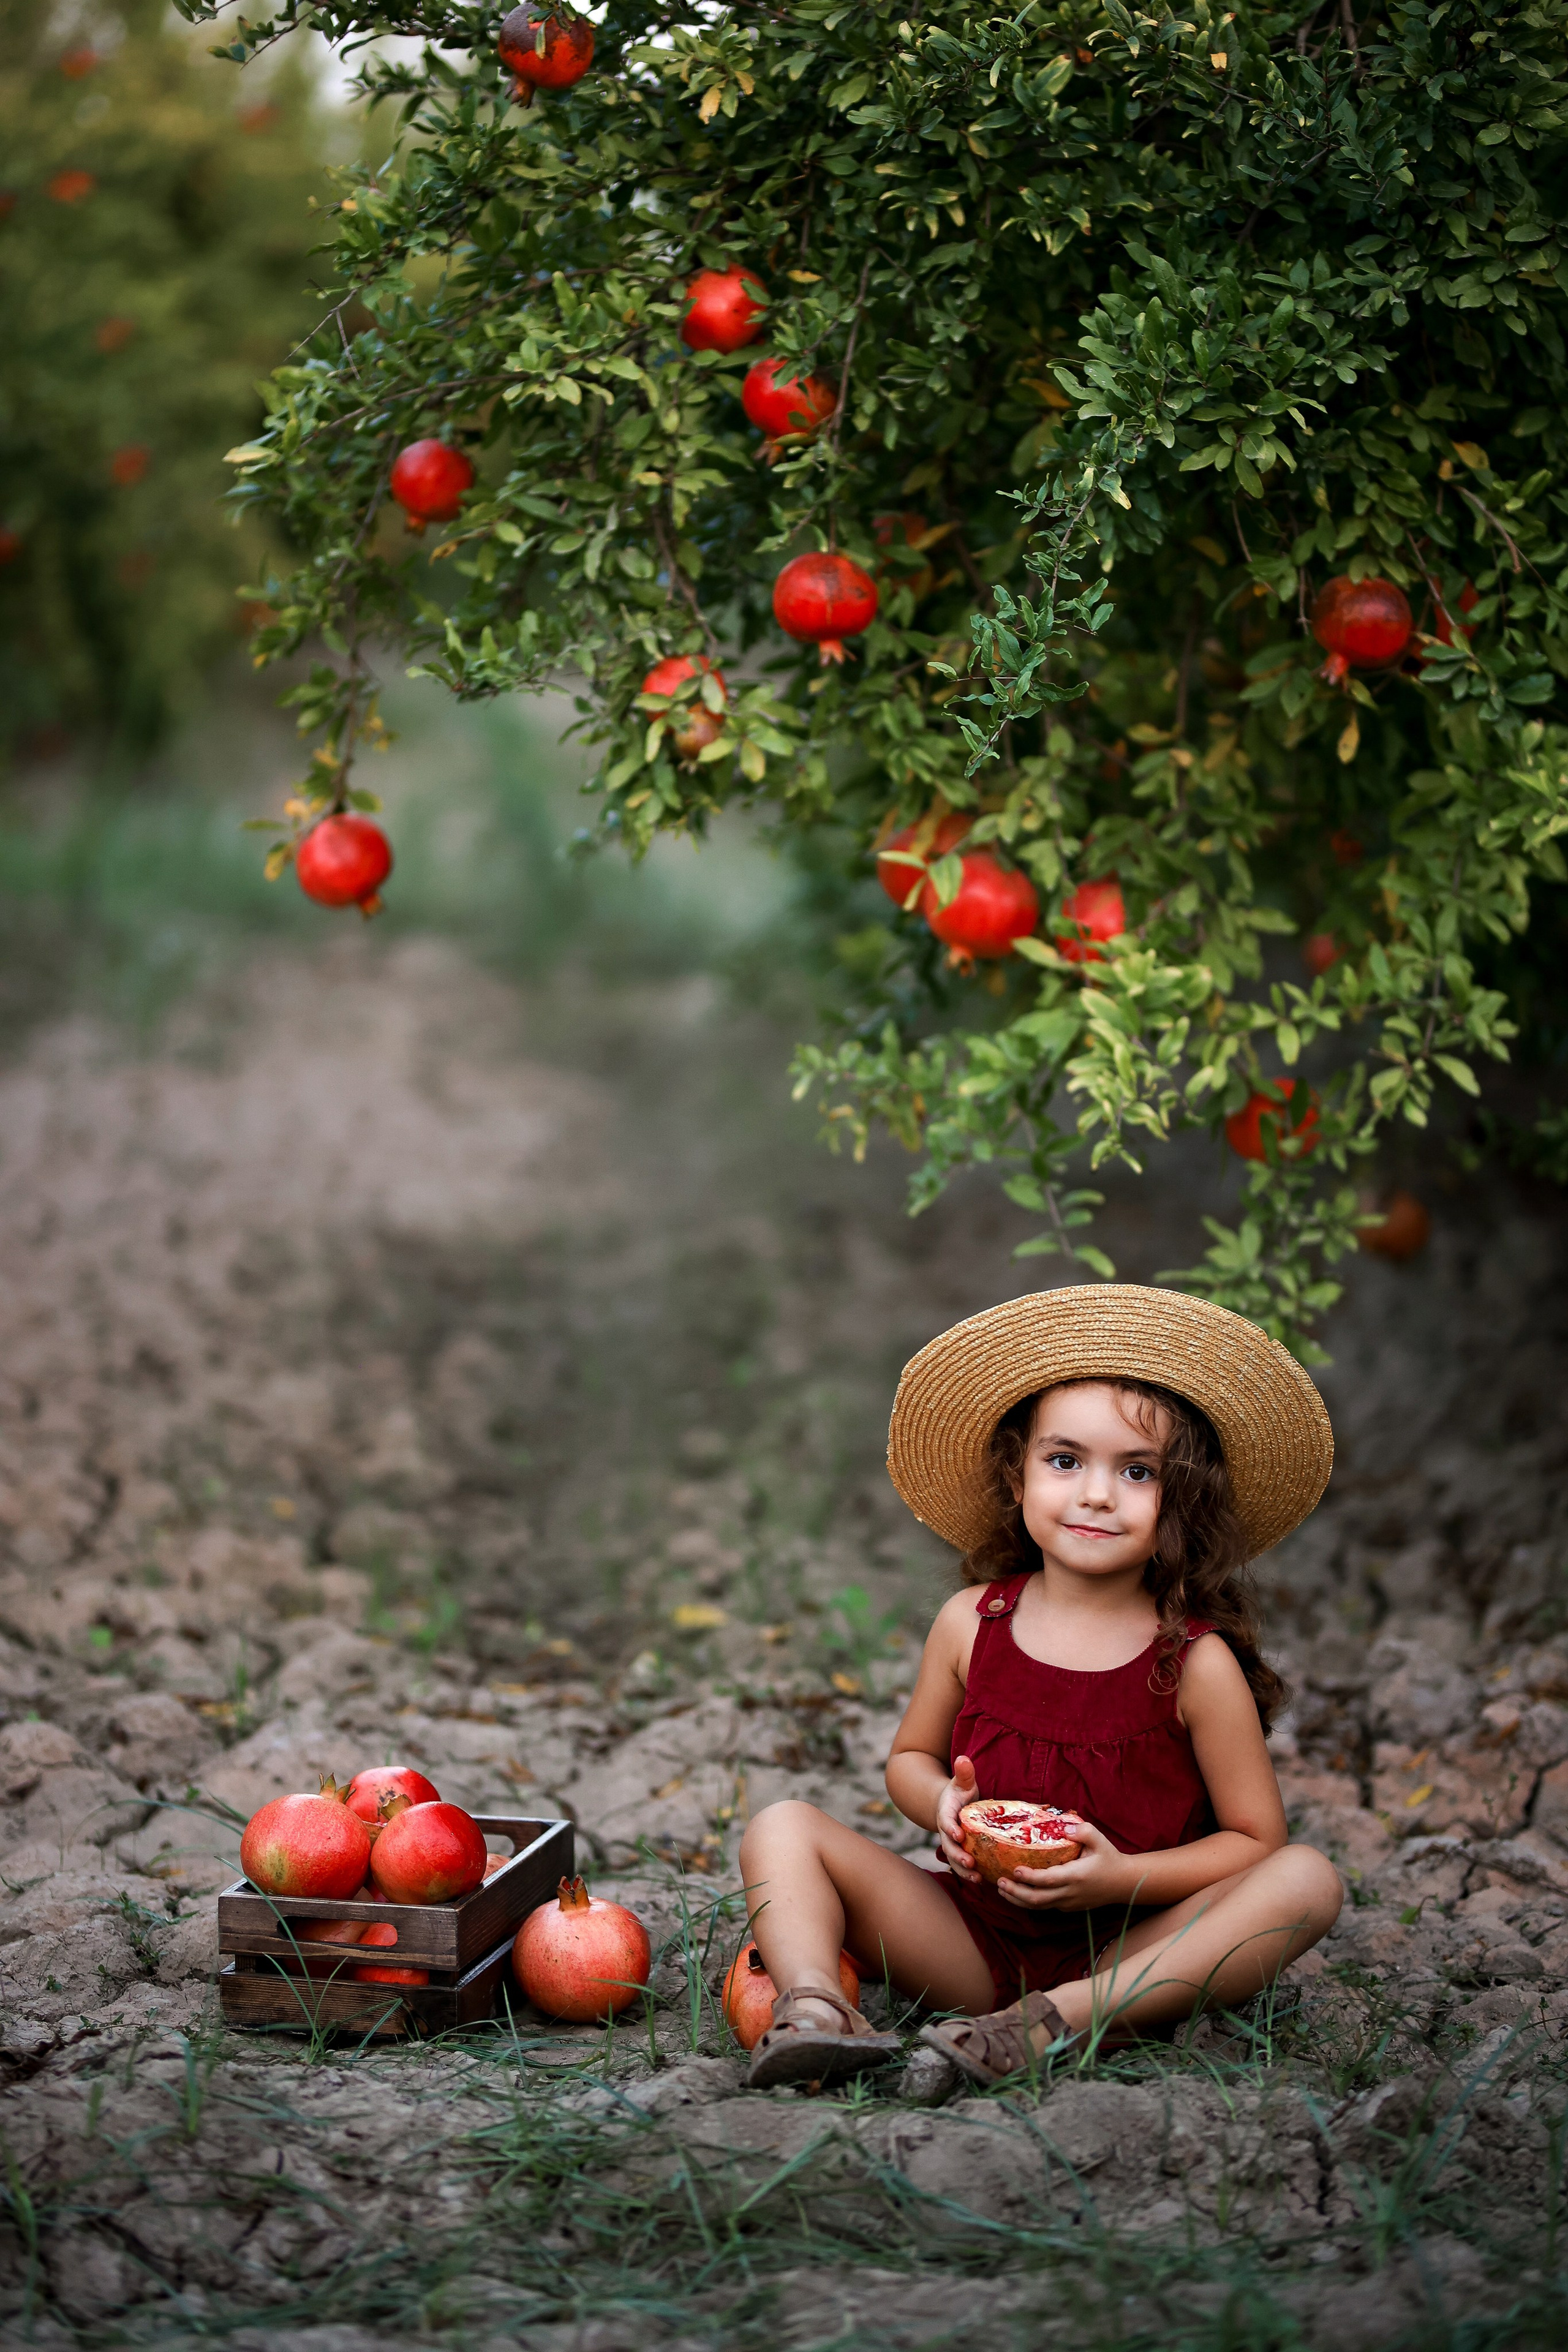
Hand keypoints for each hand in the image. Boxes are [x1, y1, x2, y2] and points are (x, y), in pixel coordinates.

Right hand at [934, 1754, 980, 1882]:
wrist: (951, 1805)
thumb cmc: (959, 1792)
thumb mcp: (962, 1782)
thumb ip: (964, 1773)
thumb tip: (964, 1759)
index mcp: (946, 1812)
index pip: (946, 1821)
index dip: (950, 1829)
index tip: (959, 1835)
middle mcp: (946, 1831)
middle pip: (948, 1846)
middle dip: (957, 1855)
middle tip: (970, 1863)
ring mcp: (952, 1843)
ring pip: (954, 1860)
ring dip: (963, 1870)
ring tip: (977, 1879)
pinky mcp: (960, 1852)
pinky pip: (962, 1865)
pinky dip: (969, 1874)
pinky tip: (984, 1881)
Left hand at [993, 1817, 1139, 1912]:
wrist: (1124, 1882)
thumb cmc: (1109, 1858)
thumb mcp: (1099, 1840)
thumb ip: (1083, 1831)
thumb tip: (1064, 1827)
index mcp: (1076, 1876)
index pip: (1048, 1880)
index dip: (1030, 1877)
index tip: (1015, 1869)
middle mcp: (1070, 1893)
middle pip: (1038, 1899)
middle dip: (1016, 1892)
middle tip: (999, 1881)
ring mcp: (1069, 1903)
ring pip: (1039, 1906)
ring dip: (1018, 1899)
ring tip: (1002, 1889)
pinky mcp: (1069, 1907)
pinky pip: (1046, 1906)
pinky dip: (1029, 1902)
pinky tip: (1018, 1892)